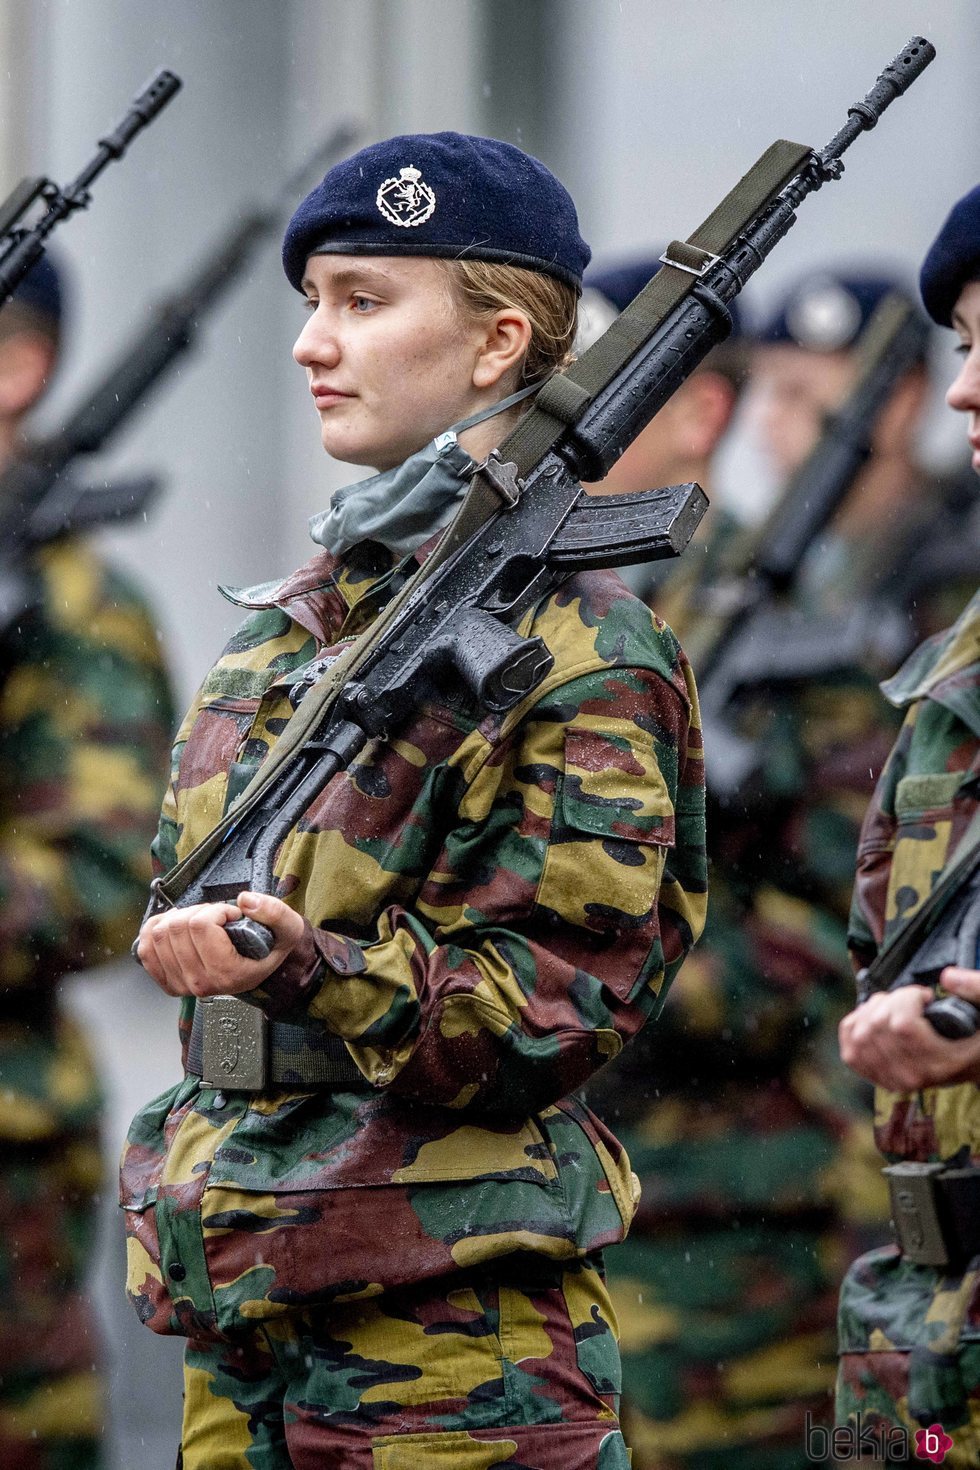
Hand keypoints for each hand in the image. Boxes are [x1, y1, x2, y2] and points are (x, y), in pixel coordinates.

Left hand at [136, 892, 306, 998]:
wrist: (263, 970)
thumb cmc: (272, 948)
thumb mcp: (287, 928)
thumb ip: (273, 911)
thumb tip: (244, 900)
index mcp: (228, 973)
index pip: (201, 926)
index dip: (217, 910)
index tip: (232, 915)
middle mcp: (201, 983)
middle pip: (177, 927)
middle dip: (198, 911)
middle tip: (217, 917)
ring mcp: (181, 984)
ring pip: (159, 933)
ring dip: (178, 918)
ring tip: (199, 922)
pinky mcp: (167, 981)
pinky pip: (146, 947)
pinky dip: (156, 930)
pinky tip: (176, 927)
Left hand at [839, 978, 979, 1090]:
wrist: (974, 1064)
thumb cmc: (978, 1035)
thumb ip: (976, 988)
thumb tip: (947, 977)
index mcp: (940, 1063)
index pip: (902, 1026)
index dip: (907, 999)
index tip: (924, 996)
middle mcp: (912, 1076)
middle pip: (877, 1025)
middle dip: (891, 1000)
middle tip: (912, 1000)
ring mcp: (891, 1079)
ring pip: (859, 1033)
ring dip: (873, 1010)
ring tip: (897, 1009)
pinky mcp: (877, 1077)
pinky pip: (849, 1046)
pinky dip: (856, 1024)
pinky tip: (878, 1019)